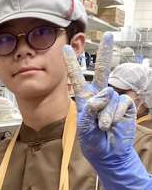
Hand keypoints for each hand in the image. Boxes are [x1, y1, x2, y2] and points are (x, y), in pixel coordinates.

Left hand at [63, 33, 151, 189]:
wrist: (109, 154)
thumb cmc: (92, 142)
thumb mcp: (84, 129)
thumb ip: (89, 112)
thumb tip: (98, 97)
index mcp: (84, 99)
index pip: (77, 79)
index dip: (71, 64)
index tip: (64, 48)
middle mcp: (99, 96)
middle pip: (102, 72)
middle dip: (106, 53)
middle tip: (110, 36)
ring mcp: (113, 100)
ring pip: (109, 95)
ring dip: (104, 112)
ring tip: (102, 126)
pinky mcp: (125, 106)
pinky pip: (120, 103)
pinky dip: (114, 115)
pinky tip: (111, 124)